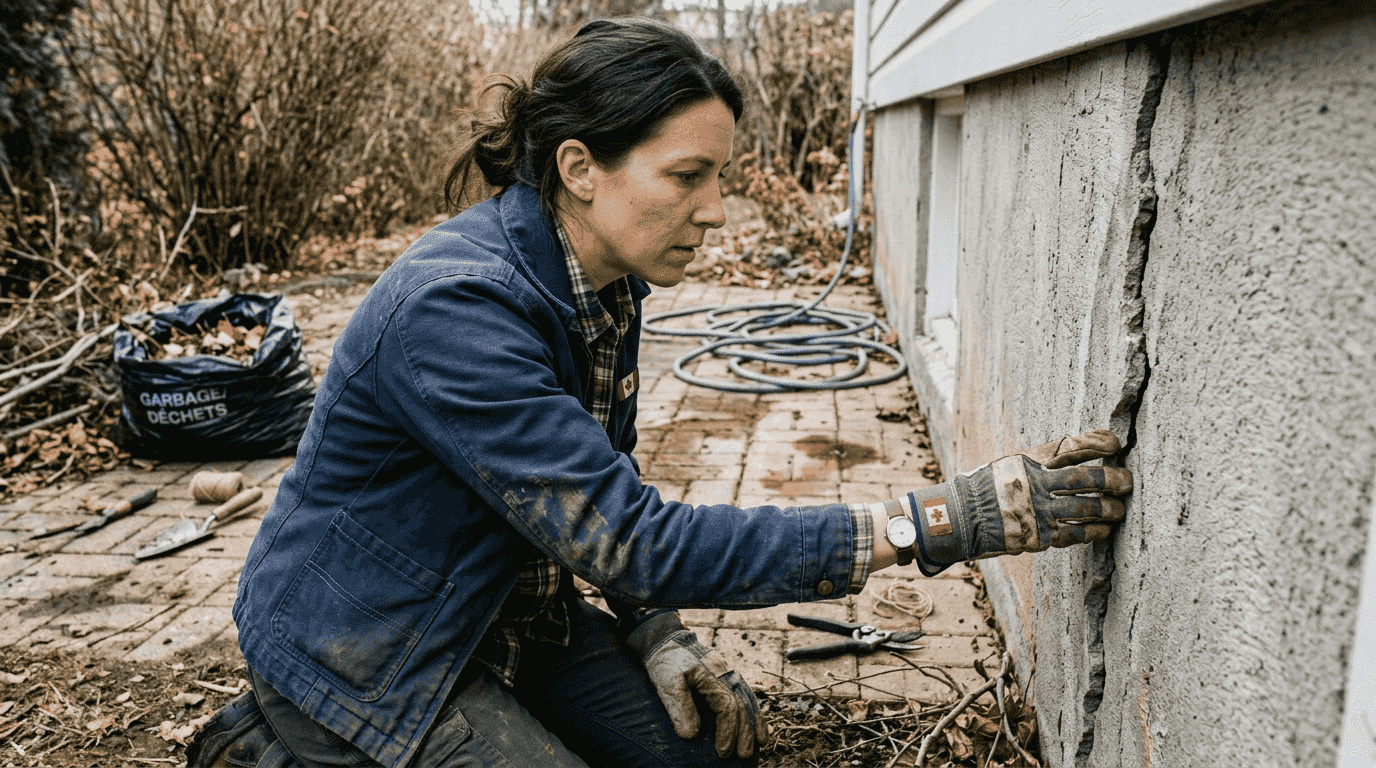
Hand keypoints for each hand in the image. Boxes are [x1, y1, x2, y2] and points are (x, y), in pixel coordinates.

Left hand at [626, 612, 766, 757]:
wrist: (666, 639)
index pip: (727, 708)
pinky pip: (744, 693)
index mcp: (713, 677)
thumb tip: (692, 735)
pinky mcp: (725, 675)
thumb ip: (680, 707)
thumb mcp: (667, 682)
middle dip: (745, 732)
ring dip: (755, 721)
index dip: (728, 731)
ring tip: (762, 742)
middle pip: (742, 706)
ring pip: (748, 698)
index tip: (723, 751)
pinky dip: (752, 708)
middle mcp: (726, 675)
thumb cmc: (666, 661)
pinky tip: (755, 721)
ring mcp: (728, 673)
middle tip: (743, 754)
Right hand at [903, 429, 1131, 574]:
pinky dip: (1093, 531)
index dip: (1097, 443)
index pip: (1071, 446)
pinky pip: (1076, 534)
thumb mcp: (1013, 462)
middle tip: (1128, 481)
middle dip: (1114, 480)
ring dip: (1110, 509)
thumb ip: (1045, 459)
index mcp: (1029, 461)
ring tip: (1120, 509)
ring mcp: (1037, 511)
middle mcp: (1035, 484)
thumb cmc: (989, 486)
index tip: (1116, 444)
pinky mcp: (1038, 536)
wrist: (960, 518)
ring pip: (1088, 509)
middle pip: (1087, 480)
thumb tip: (1086, 449)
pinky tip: (1103, 529)